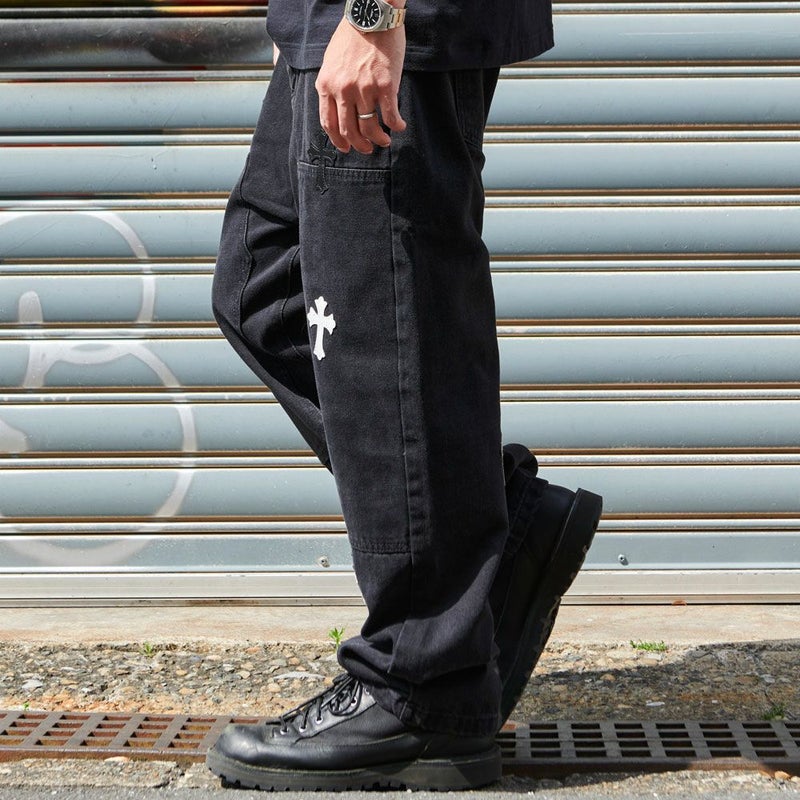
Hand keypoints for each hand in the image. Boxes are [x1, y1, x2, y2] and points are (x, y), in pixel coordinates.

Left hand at [316, 17, 406, 153]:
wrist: (371, 15)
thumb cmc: (352, 36)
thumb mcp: (331, 62)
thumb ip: (332, 85)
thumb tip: (338, 108)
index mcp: (327, 85)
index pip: (329, 123)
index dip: (338, 140)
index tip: (346, 147)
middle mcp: (343, 90)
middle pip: (349, 130)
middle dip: (359, 145)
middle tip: (367, 149)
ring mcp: (364, 89)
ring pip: (370, 127)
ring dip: (378, 140)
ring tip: (384, 141)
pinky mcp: (385, 86)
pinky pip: (391, 116)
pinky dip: (396, 126)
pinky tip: (400, 127)